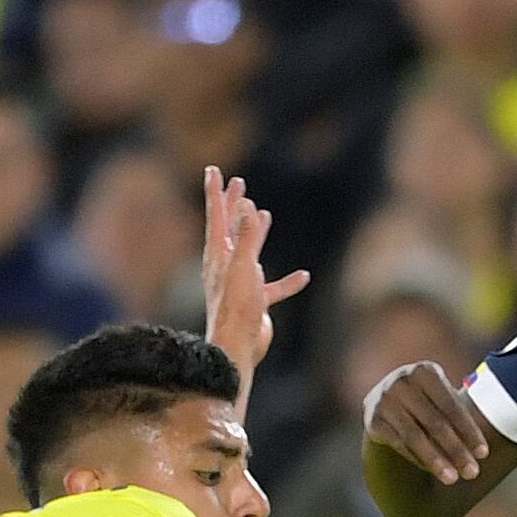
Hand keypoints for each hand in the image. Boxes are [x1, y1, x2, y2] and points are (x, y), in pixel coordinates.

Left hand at [199, 166, 308, 370]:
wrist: (238, 346)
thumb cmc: (237, 306)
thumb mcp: (244, 267)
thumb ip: (248, 238)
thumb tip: (251, 208)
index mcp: (218, 254)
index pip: (216, 215)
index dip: (216, 192)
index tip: (214, 170)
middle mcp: (225, 265)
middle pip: (229, 228)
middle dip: (234, 205)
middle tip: (238, 183)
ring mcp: (239, 283)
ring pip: (249, 252)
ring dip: (257, 234)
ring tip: (265, 215)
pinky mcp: (254, 301)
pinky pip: (273, 287)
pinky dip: (286, 281)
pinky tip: (303, 277)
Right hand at [363, 359, 488, 485]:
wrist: (385, 397)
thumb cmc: (425, 400)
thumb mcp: (441, 398)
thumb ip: (457, 416)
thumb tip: (481, 452)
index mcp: (425, 371)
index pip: (451, 406)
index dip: (469, 431)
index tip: (483, 454)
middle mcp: (402, 381)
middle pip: (435, 422)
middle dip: (456, 450)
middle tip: (472, 472)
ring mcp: (384, 399)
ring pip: (415, 436)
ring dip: (436, 460)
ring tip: (452, 478)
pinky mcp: (372, 419)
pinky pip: (399, 443)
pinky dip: (417, 458)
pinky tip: (432, 470)